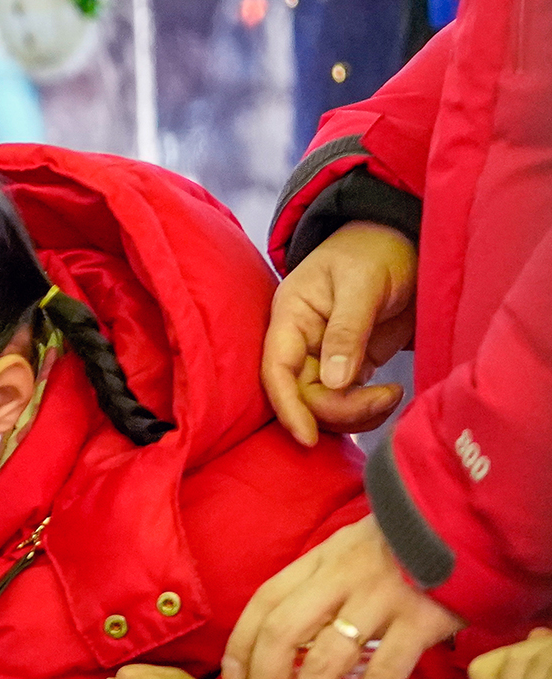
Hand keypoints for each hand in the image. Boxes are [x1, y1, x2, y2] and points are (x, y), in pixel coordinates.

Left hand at [224, 515, 461, 678]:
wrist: (461, 523)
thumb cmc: (399, 544)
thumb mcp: (346, 550)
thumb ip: (320, 584)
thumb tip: (291, 636)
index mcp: (317, 561)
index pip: (264, 601)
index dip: (242, 641)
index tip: (233, 678)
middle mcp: (338, 579)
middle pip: (282, 632)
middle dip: (266, 678)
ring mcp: (378, 601)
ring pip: (325, 660)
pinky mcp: (419, 624)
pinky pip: (383, 675)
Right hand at [261, 223, 415, 446]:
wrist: (402, 241)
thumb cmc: (374, 251)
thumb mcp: (361, 284)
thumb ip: (347, 331)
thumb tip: (335, 382)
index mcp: (291, 316)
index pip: (276, 369)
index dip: (287, 406)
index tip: (309, 437)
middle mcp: (301, 340)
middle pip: (303, 394)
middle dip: (340, 409)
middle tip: (386, 397)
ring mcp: (325, 354)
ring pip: (325, 403)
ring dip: (356, 413)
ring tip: (392, 395)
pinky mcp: (351, 363)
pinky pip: (348, 400)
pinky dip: (367, 409)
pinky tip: (390, 396)